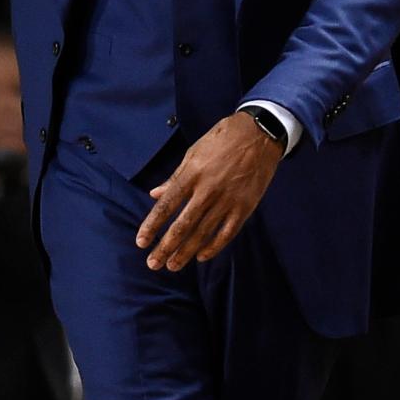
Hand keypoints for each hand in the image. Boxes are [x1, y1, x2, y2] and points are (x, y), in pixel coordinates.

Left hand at [137, 112, 281, 270]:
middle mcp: (208, 190)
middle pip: (182, 225)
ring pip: (203, 233)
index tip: (141, 242)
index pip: (166, 206)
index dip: (152, 225)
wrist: (258, 134)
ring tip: (172, 265)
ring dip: (186, 252)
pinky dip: (213, 246)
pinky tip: (201, 256)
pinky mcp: (245, 207)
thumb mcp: (193, 152)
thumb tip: (154, 194)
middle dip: (165, 247)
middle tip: (153, 264)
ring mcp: (227, 200)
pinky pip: (227, 233)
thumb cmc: (221, 140)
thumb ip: (174, 177)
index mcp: (192, 174)